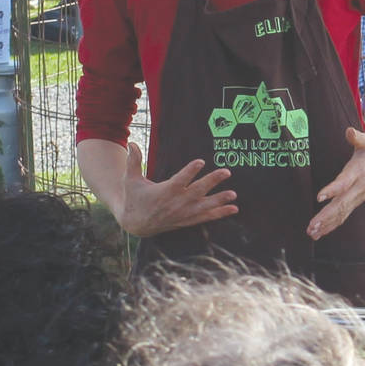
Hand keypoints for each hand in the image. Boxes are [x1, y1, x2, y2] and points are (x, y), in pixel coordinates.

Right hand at [117, 141, 234, 238]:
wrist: (136, 223)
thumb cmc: (135, 197)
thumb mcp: (131, 179)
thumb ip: (133, 161)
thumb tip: (131, 142)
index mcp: (164, 191)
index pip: (179, 180)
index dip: (190, 171)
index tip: (200, 161)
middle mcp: (176, 203)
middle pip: (197, 191)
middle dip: (212, 181)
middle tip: (226, 172)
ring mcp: (184, 213)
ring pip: (205, 206)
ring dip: (220, 200)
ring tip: (233, 194)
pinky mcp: (187, 220)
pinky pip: (206, 217)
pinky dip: (220, 214)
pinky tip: (233, 208)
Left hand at [309, 128, 364, 240]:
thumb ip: (357, 137)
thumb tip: (349, 131)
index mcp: (359, 171)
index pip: (344, 182)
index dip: (332, 190)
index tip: (319, 197)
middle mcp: (359, 187)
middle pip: (341, 204)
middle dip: (326, 217)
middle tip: (312, 227)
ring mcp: (359, 195)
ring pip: (342, 213)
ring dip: (327, 224)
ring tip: (312, 233)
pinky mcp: (358, 199)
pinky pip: (345, 214)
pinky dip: (333, 223)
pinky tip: (321, 231)